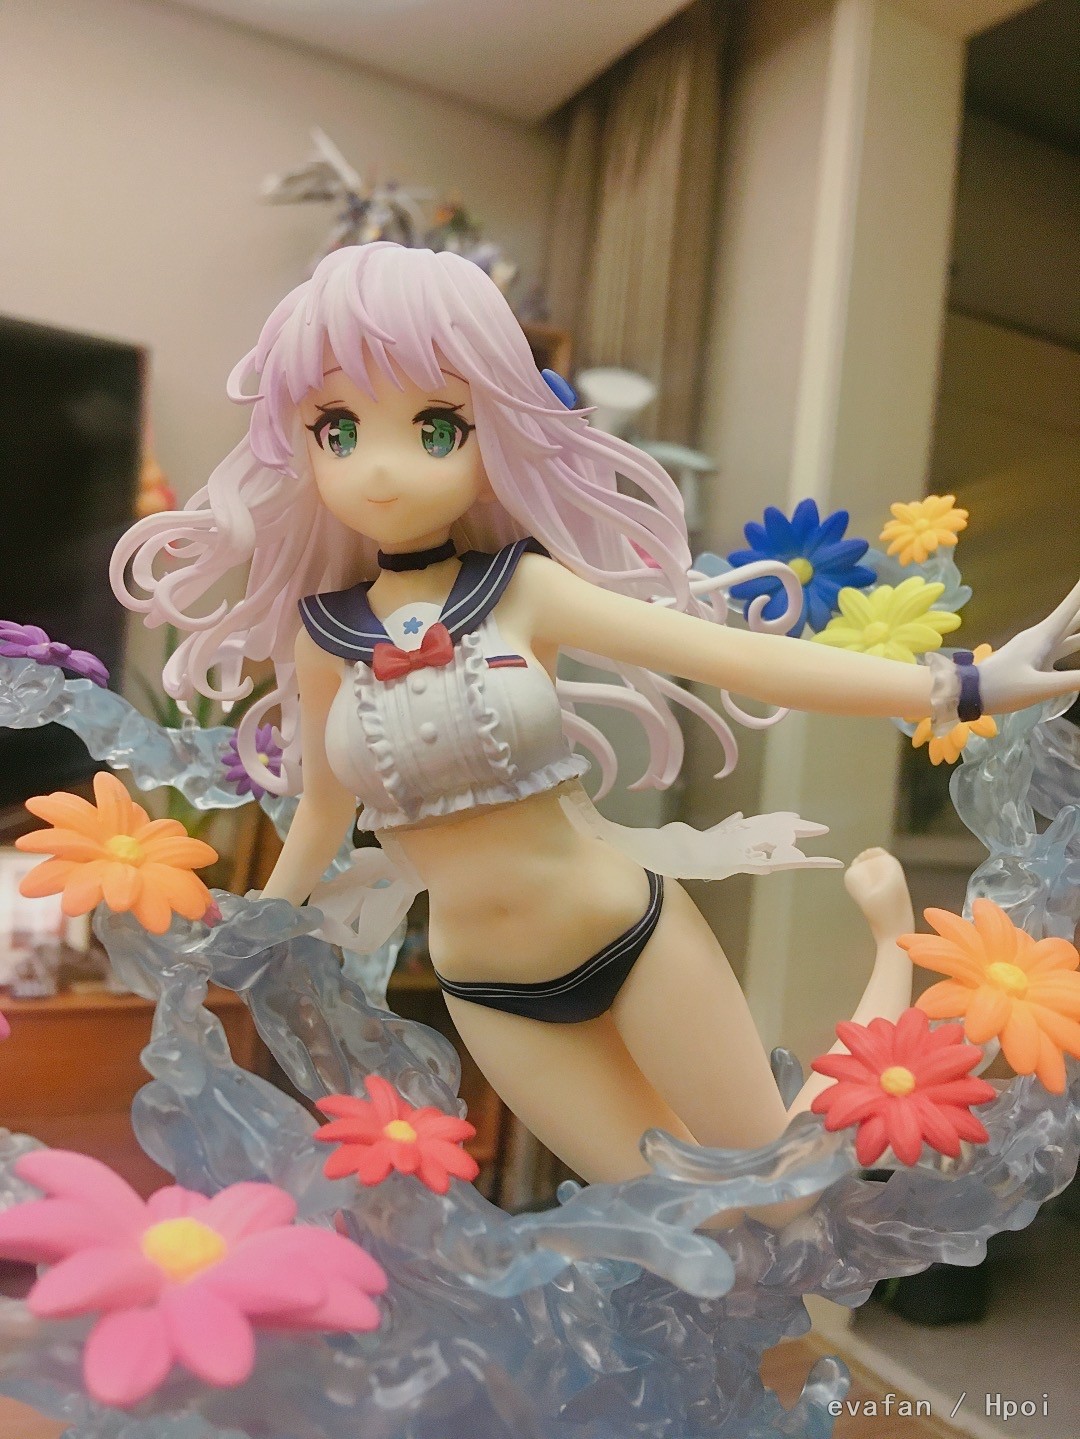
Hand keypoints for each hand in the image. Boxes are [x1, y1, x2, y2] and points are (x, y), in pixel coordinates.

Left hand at [979, 577, 1079, 712]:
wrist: (968, 694)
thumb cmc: (1001, 687)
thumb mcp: (1039, 687)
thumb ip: (1072, 680)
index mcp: (1043, 637)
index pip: (1070, 607)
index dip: (1079, 592)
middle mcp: (1043, 639)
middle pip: (1073, 619)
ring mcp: (1040, 651)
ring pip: (1071, 636)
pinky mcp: (1037, 665)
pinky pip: (1063, 652)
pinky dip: (1077, 649)